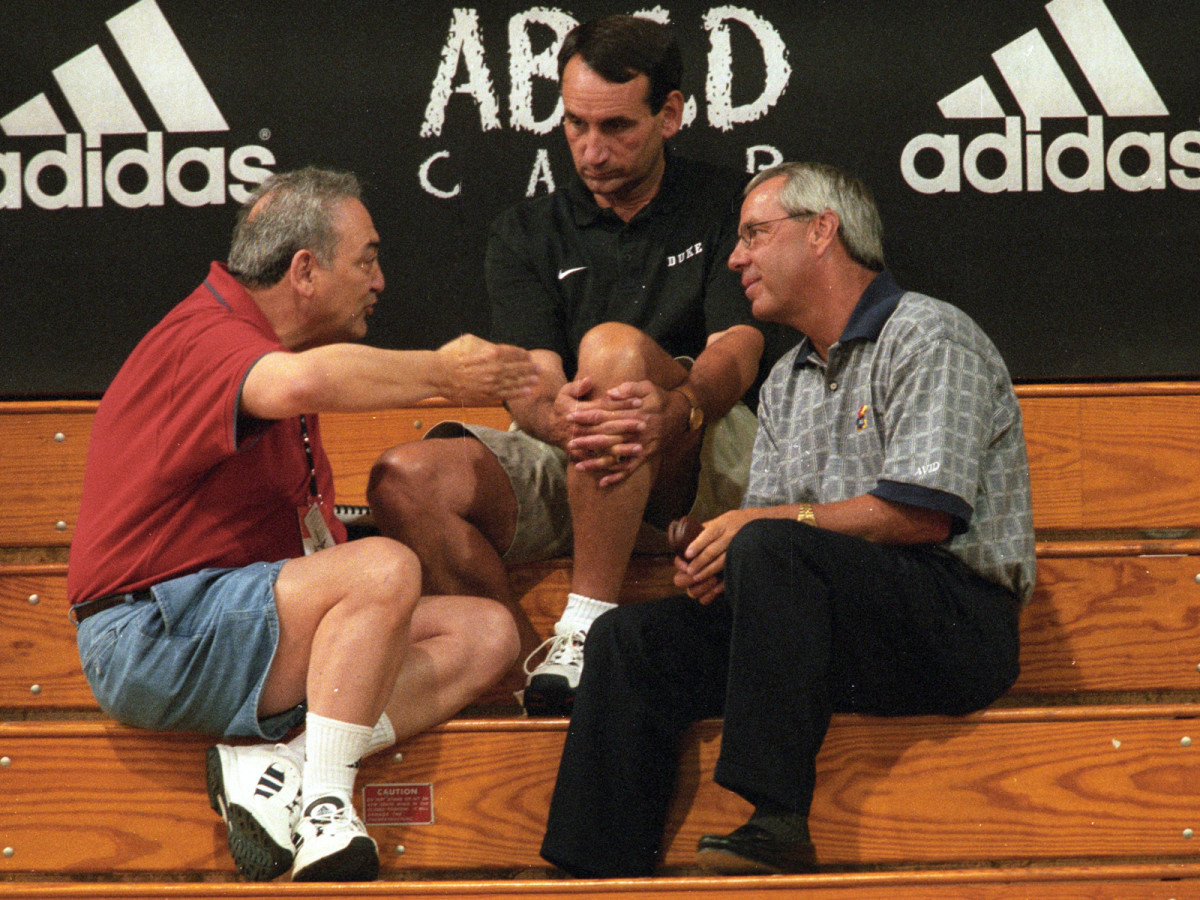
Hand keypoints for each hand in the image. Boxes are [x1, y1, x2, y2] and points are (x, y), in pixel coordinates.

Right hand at [434, 334, 536, 403]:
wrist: (438, 374)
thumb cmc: (452, 355)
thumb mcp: (470, 341)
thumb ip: (487, 345)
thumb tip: (497, 349)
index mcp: (492, 352)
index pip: (514, 353)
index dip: (523, 354)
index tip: (529, 355)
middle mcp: (495, 368)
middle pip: (518, 368)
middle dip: (530, 368)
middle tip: (539, 368)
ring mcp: (492, 383)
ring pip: (515, 382)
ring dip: (527, 381)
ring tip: (537, 380)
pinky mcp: (487, 395)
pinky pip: (506, 394)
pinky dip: (518, 393)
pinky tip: (528, 392)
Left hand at [566, 380, 684, 486]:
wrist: (680, 414)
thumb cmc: (660, 398)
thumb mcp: (646, 386)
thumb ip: (628, 389)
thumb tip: (609, 394)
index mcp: (633, 413)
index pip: (605, 415)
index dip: (586, 417)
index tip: (570, 417)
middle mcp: (635, 432)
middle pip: (607, 438)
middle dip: (587, 441)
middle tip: (569, 444)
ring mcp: (640, 446)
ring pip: (616, 457)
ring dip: (597, 463)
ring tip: (578, 466)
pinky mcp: (645, 455)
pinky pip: (630, 469)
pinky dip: (617, 477)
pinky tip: (602, 483)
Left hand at [672, 508, 760, 603]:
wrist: (759, 522)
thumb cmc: (735, 521)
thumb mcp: (721, 519)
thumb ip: (705, 528)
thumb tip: (685, 537)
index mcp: (722, 524)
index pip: (707, 535)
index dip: (697, 545)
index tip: (687, 554)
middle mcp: (731, 534)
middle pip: (713, 550)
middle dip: (700, 562)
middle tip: (689, 571)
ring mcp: (739, 545)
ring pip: (723, 561)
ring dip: (709, 570)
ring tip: (697, 577)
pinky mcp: (745, 555)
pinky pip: (733, 566)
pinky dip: (723, 575)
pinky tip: (715, 582)